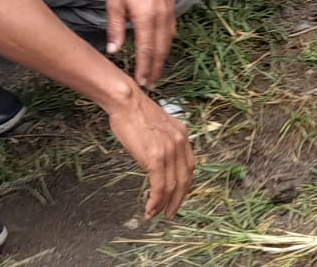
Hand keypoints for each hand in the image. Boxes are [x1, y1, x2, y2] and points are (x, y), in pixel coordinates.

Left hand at [107, 0, 176, 88]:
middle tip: (151, 85)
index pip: (146, 50)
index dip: (144, 68)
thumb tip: (114, 51)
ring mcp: (169, 14)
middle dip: (155, 70)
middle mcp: (161, 18)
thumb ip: (115, 29)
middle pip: (160, 51)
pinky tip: (162, 52)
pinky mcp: (172, 9)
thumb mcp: (114, 4)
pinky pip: (171, 33)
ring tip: (156, 73)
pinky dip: (167, 46)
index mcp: (146, 18)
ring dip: (162, 60)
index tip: (141, 82)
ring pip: (168, 43)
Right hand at [107, 89, 193, 218]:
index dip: (184, 185)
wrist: (127, 102)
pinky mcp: (155, 157)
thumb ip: (164, 140)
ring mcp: (169, 151)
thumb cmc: (135, 112)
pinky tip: (150, 208)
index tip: (178, 196)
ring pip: (172, 186)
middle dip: (178, 199)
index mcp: (182, 135)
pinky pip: (159, 186)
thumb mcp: (158, 125)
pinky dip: (156, 201)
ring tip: (156, 214)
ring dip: (165, 204)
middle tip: (170, 213)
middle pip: (184, 179)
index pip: (189, 166)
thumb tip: (159, 156)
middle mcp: (180, 143)